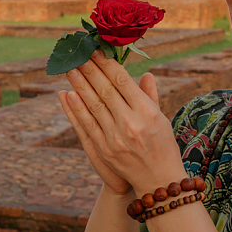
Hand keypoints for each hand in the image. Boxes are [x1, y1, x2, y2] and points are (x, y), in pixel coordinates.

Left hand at [61, 49, 186, 194]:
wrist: (158, 181)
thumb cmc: (163, 145)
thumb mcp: (162, 118)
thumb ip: (151, 96)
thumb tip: (146, 73)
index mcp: (147, 112)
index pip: (123, 82)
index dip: (107, 64)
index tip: (96, 50)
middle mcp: (131, 123)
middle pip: (106, 90)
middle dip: (90, 70)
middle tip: (78, 54)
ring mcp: (115, 137)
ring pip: (94, 105)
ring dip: (80, 85)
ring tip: (70, 68)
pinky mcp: (104, 150)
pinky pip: (87, 125)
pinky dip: (77, 109)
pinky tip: (68, 95)